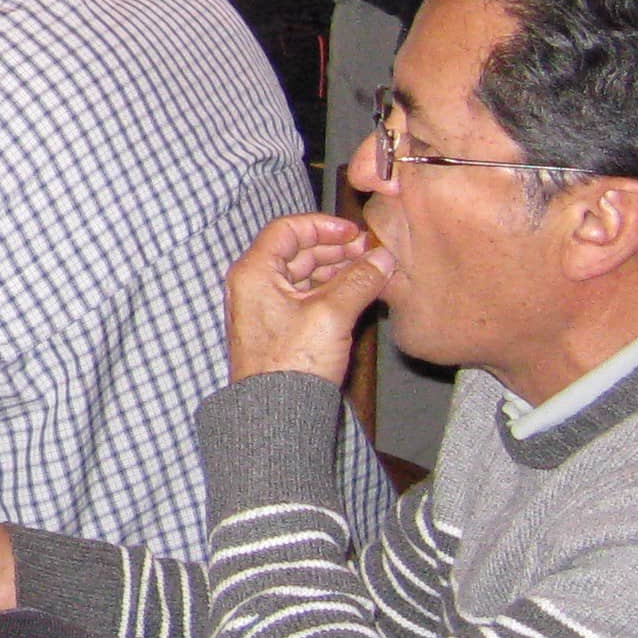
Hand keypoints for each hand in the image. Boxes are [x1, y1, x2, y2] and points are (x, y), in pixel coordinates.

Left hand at [223, 211, 392, 385]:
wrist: (278, 411)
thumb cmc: (293, 362)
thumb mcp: (331, 314)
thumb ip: (359, 280)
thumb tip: (383, 258)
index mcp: (254, 272)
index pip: (286, 230)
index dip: (322, 225)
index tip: (354, 231)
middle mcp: (255, 284)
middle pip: (297, 251)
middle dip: (336, 249)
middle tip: (371, 252)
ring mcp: (267, 306)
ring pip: (305, 275)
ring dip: (337, 270)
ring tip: (372, 271)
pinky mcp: (281, 326)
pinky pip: (307, 296)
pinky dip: (332, 290)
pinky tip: (360, 291)